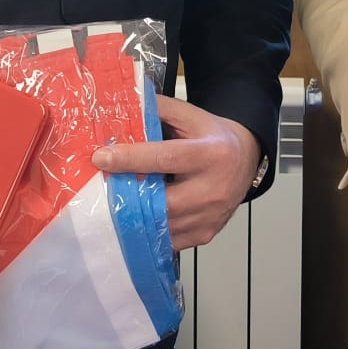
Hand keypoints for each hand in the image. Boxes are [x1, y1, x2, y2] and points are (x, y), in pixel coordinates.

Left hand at [93, 95, 260, 249]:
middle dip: (128, 196)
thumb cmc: (213, 137)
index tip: (102, 158)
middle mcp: (214, 188)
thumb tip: (122, 107)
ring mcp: (210, 216)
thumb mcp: (190, 116)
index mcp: (211, 153)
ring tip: (112, 203)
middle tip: (101, 187)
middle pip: (163, 201)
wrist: (246, 160)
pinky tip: (134, 219)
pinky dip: (148, 232)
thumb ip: (158, 110)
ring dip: (134, 217)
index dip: (131, 159)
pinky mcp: (205, 234)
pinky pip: (168, 241)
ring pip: (163, 226)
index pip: (165, 158)